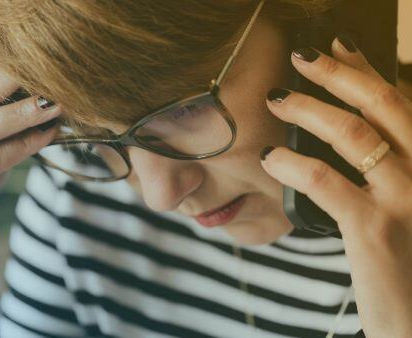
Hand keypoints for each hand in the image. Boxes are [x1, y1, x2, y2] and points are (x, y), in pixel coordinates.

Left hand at [261, 36, 411, 336]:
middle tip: (302, 57)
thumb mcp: (406, 206)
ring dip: (309, 109)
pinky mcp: (374, 229)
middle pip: (382, 105)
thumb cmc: (408, 264)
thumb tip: (347, 136)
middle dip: (338, 74)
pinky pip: (325, 181)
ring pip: (352, 134)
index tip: (339, 47)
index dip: (367, 70)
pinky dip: (292, 164)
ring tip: (277, 101)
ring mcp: (406, 199)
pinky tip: (270, 158)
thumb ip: (385, 170)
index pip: (400, 104)